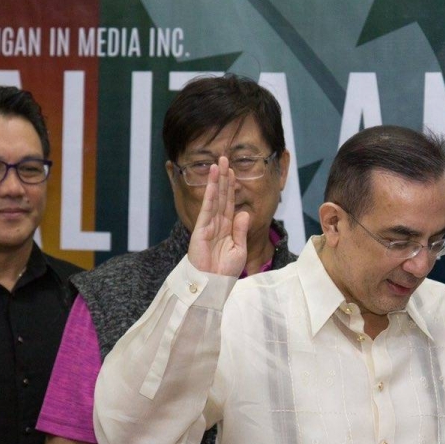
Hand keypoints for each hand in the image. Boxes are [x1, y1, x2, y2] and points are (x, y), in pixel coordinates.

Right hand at [187, 158, 249, 276]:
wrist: (212, 284)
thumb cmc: (225, 271)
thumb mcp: (239, 249)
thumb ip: (240, 230)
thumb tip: (243, 212)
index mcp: (228, 228)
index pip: (230, 202)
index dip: (232, 187)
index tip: (234, 171)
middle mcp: (218, 223)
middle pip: (222, 196)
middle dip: (224, 177)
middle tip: (224, 158)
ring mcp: (208, 225)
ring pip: (215, 198)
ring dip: (216, 180)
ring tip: (218, 163)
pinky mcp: (201, 229)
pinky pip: (207, 209)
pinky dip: (211, 195)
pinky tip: (213, 182)